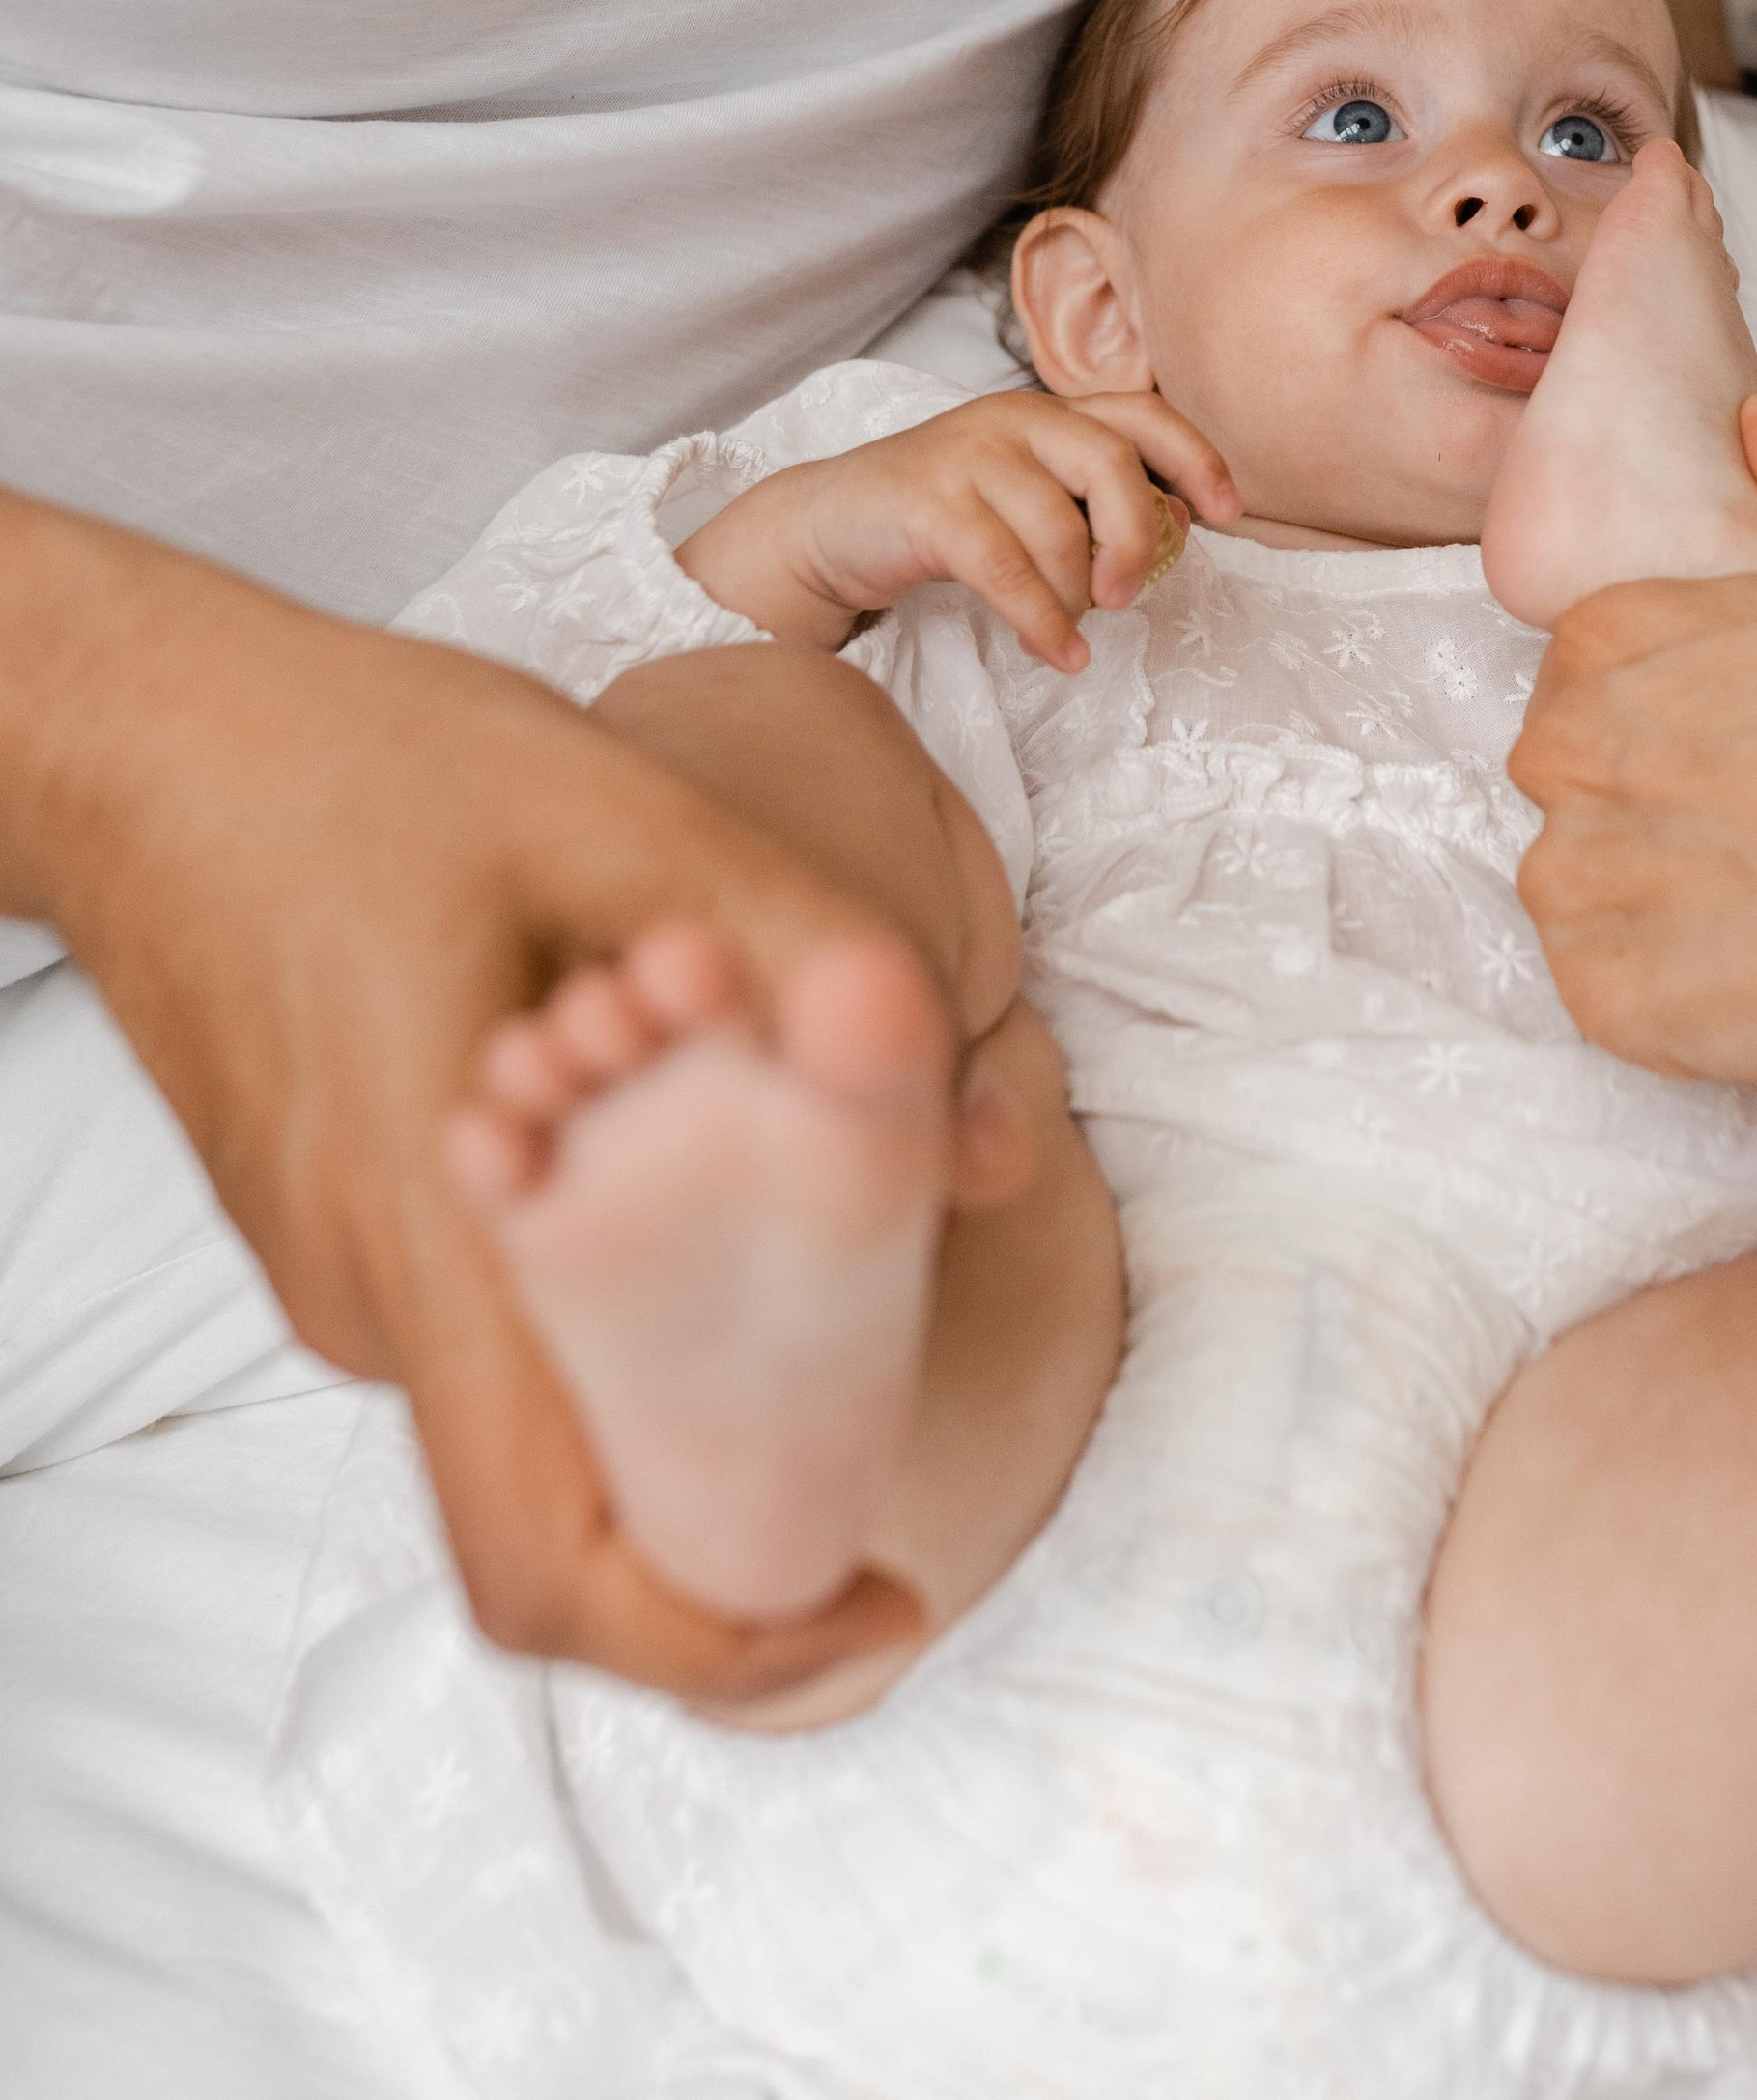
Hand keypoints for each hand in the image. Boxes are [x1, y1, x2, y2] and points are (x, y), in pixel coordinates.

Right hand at [9, 495, 1026, 1704]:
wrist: (145, 745)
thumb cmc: (360, 763)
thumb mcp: (616, 813)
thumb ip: (796, 951)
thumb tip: (975, 1108)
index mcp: (431, 1236)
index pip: (548, 1568)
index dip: (727, 1647)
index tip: (878, 1603)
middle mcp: (368, 1301)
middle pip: (572, 1506)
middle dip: (746, 1479)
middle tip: (884, 1374)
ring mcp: (332, 1281)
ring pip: (540, 1395)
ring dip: (671, 1328)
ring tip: (759, 1154)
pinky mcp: (331, 1234)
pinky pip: (489, 1318)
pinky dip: (601, 1271)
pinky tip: (649, 1108)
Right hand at [681, 390, 1241, 671]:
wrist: (827, 526)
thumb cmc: (943, 519)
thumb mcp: (1028, 501)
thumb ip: (1096, 504)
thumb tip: (1176, 523)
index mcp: (1048, 414)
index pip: (1142, 414)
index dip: (1195, 458)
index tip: (1227, 513)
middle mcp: (1013, 419)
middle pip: (1112, 465)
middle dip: (1134, 538)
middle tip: (1125, 596)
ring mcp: (966, 454)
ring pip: (1057, 527)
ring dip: (1074, 596)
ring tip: (1064, 630)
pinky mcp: (927, 502)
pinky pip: (1006, 569)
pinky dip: (1042, 621)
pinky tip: (1057, 654)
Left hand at [1510, 396, 1756, 1092]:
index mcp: (1615, 638)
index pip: (1597, 666)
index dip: (1683, 707)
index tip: (1755, 741)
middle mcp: (1568, 751)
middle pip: (1580, 773)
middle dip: (1658, 799)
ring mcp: (1578, 880)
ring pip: (1586, 884)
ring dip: (1661, 897)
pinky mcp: (1604, 994)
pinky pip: (1611, 986)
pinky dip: (1672, 989)